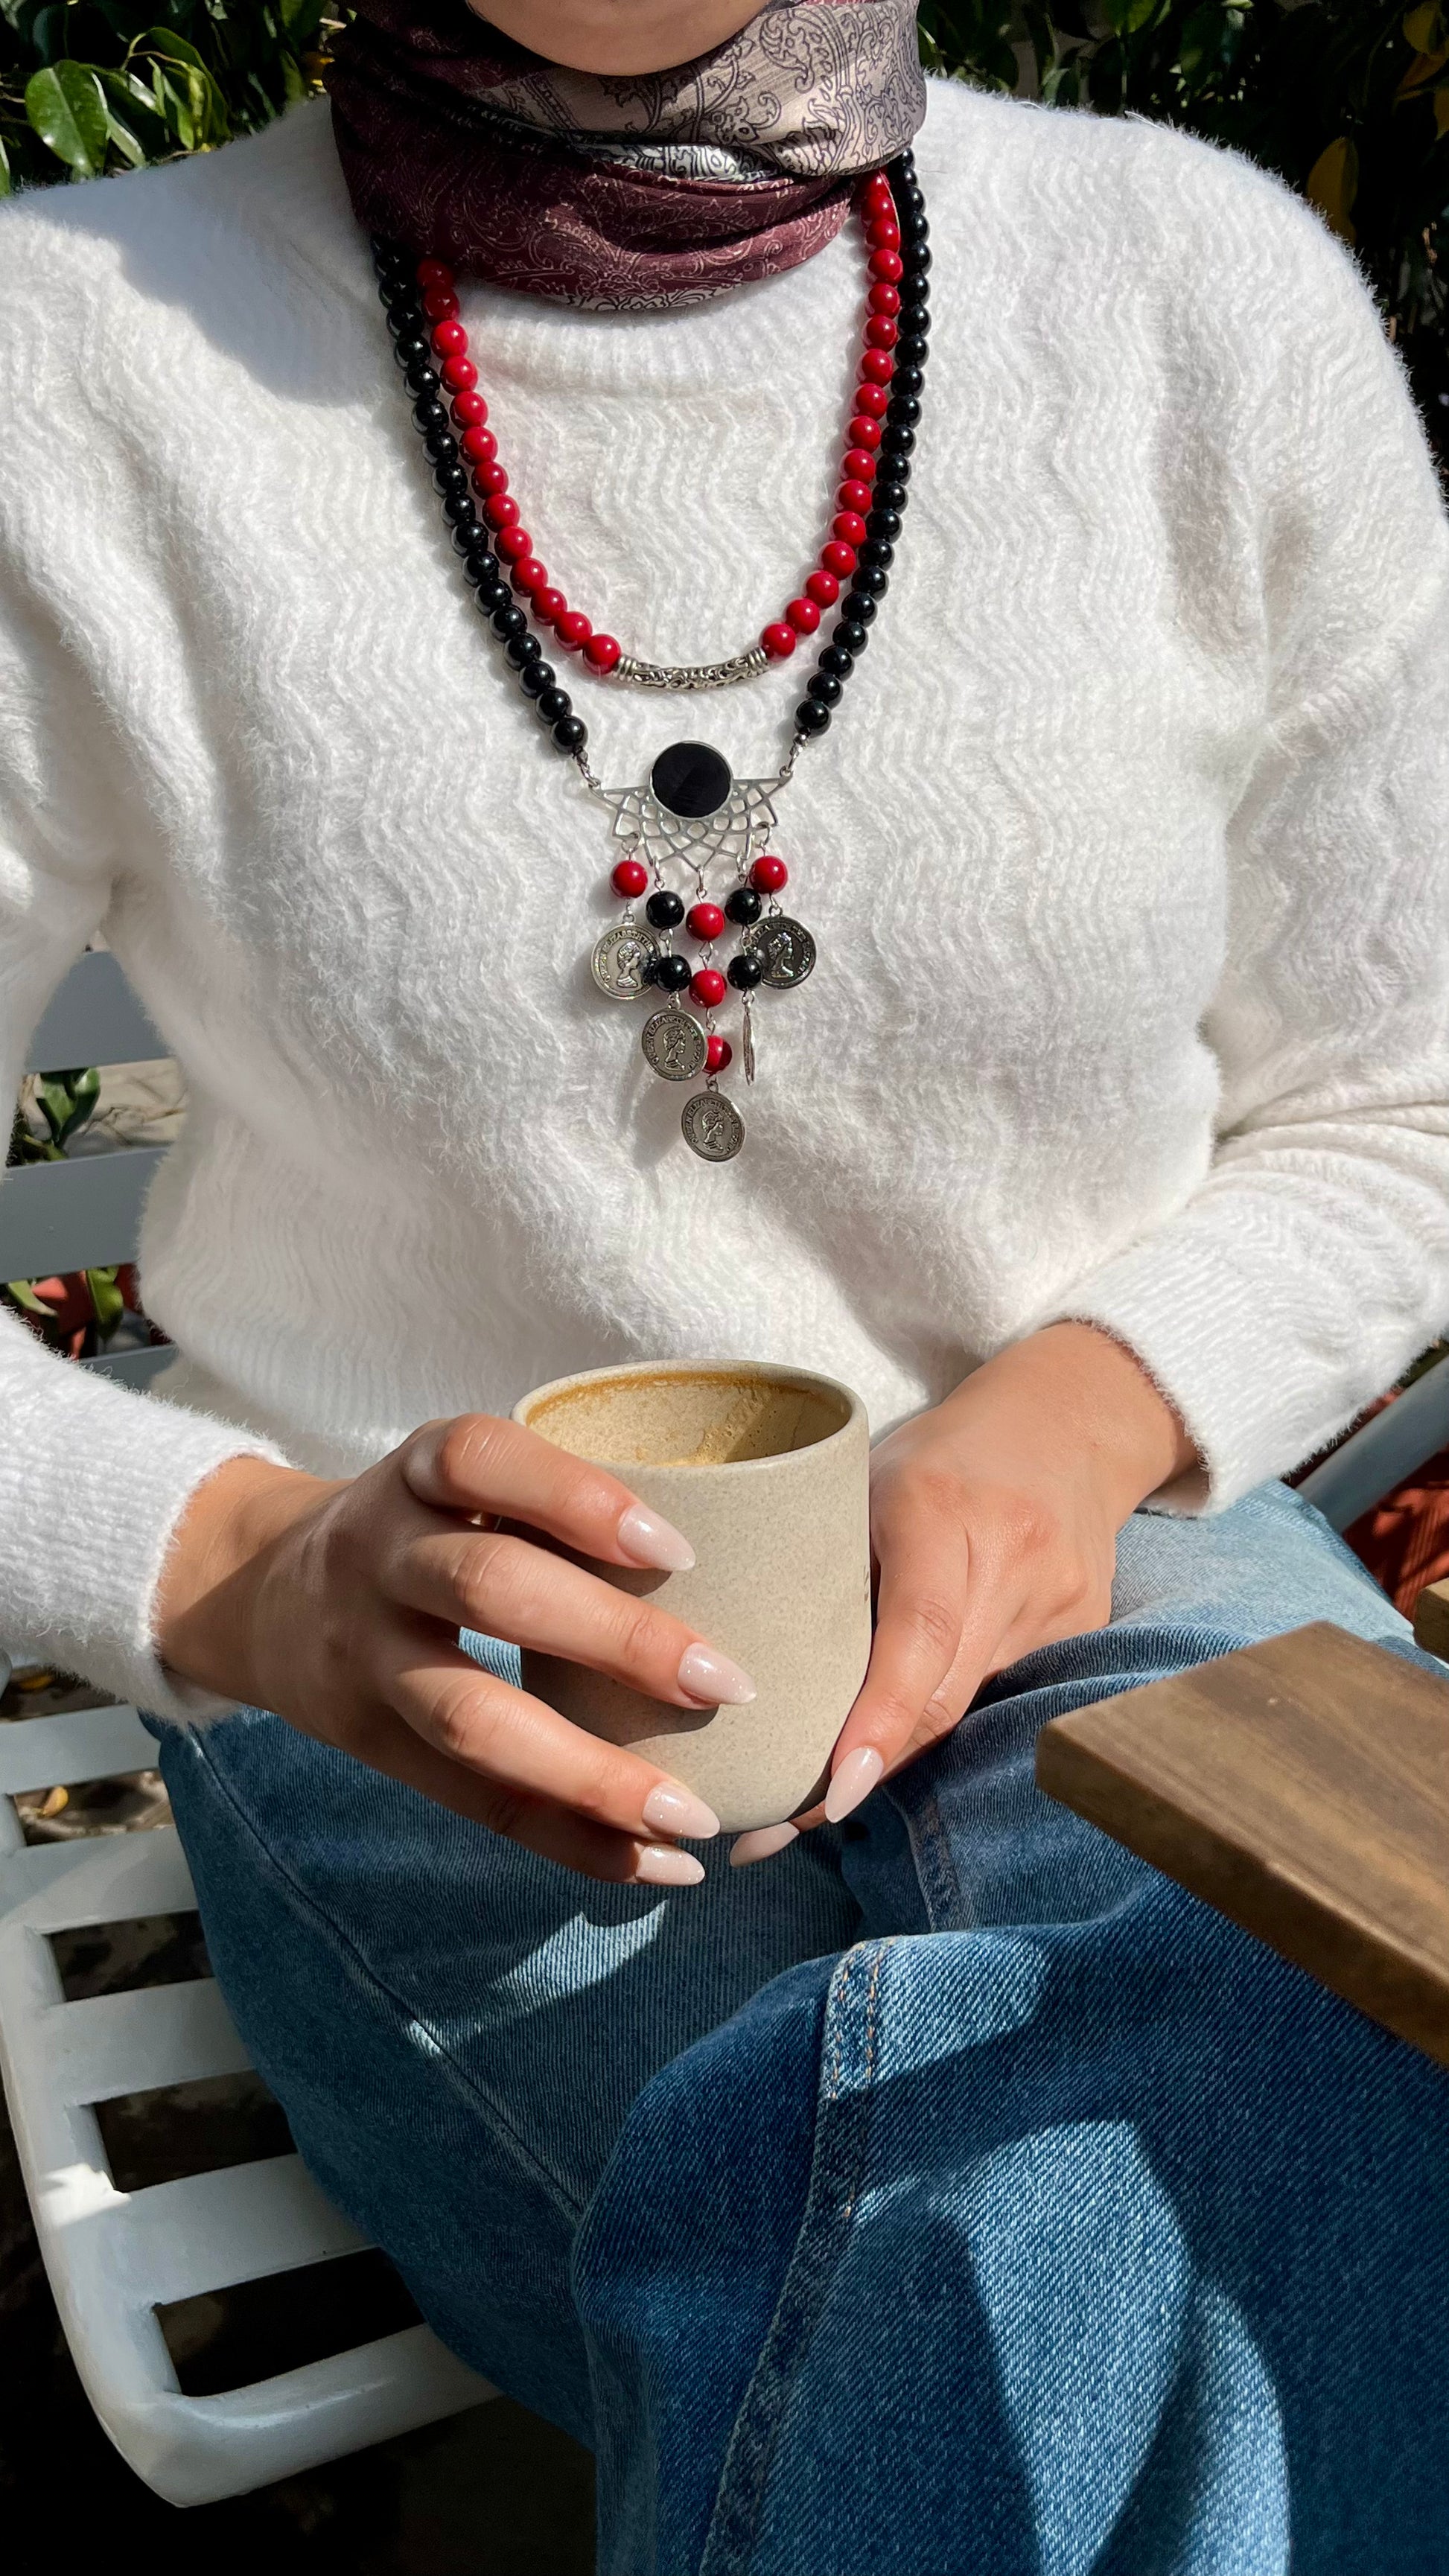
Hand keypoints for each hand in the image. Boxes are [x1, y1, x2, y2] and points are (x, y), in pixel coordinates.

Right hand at [156, 1416, 758, 1885]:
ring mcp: (364, 1654)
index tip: (679, 1546)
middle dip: (615, 1640)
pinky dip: (567, 1839)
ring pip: (470, 1716)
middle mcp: (380, 1554)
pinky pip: (469, 1801)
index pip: (482, 1459)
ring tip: (693, 1816)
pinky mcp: (369, 1743)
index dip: (576, 1498)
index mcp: (418, 1471)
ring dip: (591, 1774)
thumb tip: (749, 1547)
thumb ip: (556, 1499)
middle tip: (729, 1683)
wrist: (254, 1591)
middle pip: (488, 1589)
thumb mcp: (458, 1479)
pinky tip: (652, 1864)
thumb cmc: (421, 1525)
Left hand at [731, 1325, 1195, 1863]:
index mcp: (943, 1510)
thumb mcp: (864, 1481)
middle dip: (854, 1776)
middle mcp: (1014, 1561)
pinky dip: (927, 1730)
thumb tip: (732, 1674)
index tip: (829, 1794)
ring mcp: (1060, 1605)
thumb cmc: (936, 1453)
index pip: (920, 1634)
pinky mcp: (1082, 1634)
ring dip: (883, 1766)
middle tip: (765, 1833)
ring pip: (963, 1711)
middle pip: (939, 1697)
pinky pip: (991, 1700)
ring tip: (797, 1813)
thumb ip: (818, 1564)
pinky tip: (875, 1763)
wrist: (1070, 1422)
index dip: (876, 1721)